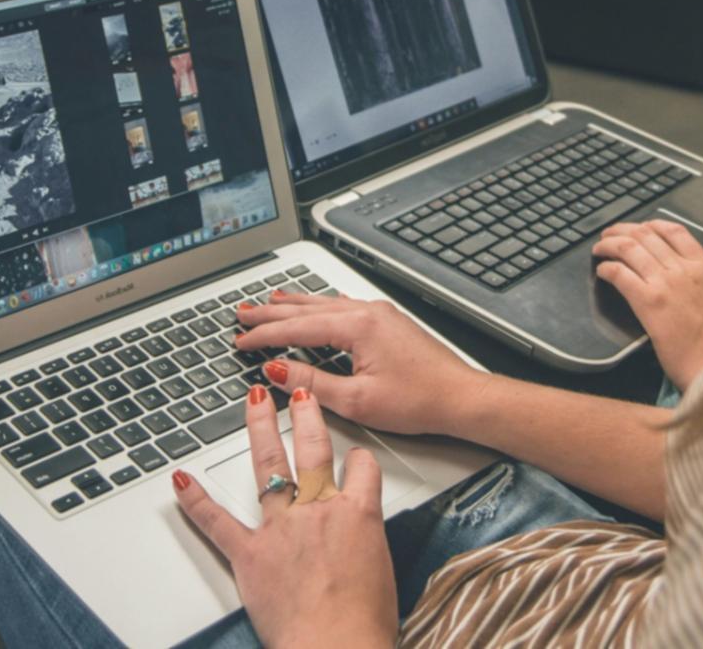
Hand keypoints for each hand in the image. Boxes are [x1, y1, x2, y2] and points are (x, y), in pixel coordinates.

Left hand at [172, 385, 395, 648]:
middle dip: (307, 415)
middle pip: (314, 450)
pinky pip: (217, 521)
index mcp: (359, 515)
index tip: (355, 455)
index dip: (360, 458)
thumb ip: (366, 549)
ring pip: (270, 466)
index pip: (364, 468)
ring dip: (261, 430)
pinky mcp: (250, 554)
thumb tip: (359, 554)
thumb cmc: (363, 623)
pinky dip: (195, 500)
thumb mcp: (382, 573)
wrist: (336, 647)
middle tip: (300, 392)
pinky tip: (181, 479)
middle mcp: (319, 511)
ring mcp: (282, 529)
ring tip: (255, 403)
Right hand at [236, 292, 489, 435]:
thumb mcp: (357, 400)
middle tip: (243, 313)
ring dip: (293, 305)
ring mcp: (379, 315)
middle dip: (271, 312)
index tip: (241, 339)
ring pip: (324, 304)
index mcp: (358, 327)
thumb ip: (312, 383)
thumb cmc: (420, 400)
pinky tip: (315, 306)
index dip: (264, 334)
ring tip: (269, 301)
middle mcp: (368, 313)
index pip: (297, 327)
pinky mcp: (388, 323)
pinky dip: (319, 307)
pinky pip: (343, 307)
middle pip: (307, 308)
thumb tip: (278, 371)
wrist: (461, 397)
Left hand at [593, 220, 702, 391]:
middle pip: (646, 235)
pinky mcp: (648, 302)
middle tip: (611, 235)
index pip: (674, 231)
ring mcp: (665, 283)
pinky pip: (620, 274)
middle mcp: (685, 269)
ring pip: (630, 249)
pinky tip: (602, 271)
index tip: (640, 228)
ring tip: (600, 249)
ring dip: (609, 245)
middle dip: (623, 231)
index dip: (651, 225)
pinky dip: (607, 268)